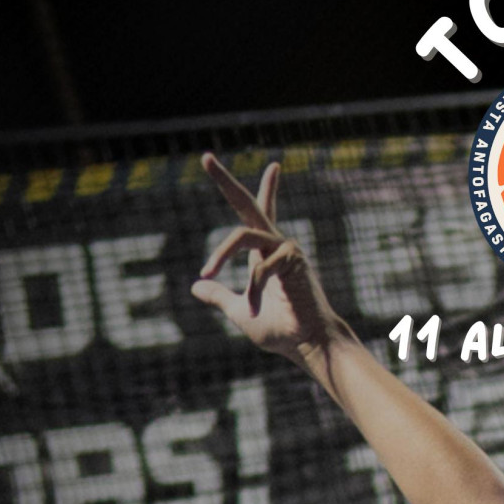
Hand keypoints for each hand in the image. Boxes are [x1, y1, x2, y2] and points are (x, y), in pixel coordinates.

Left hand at [190, 154, 353, 363]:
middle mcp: (275, 244)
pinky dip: (251, 288)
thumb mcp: (239, 311)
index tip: (255, 165)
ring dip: (220, 254)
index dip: (254, 189)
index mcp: (264, 253)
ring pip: (241, 234)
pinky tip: (255, 305)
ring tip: (209, 272)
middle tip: (205, 157)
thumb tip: (196, 287)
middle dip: (225, 181)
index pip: (256, 213)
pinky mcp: (293, 259)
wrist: (308, 345)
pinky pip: (258, 266)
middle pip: (248, 203)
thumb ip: (220, 297)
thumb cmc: (282, 331)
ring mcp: (285, 248)